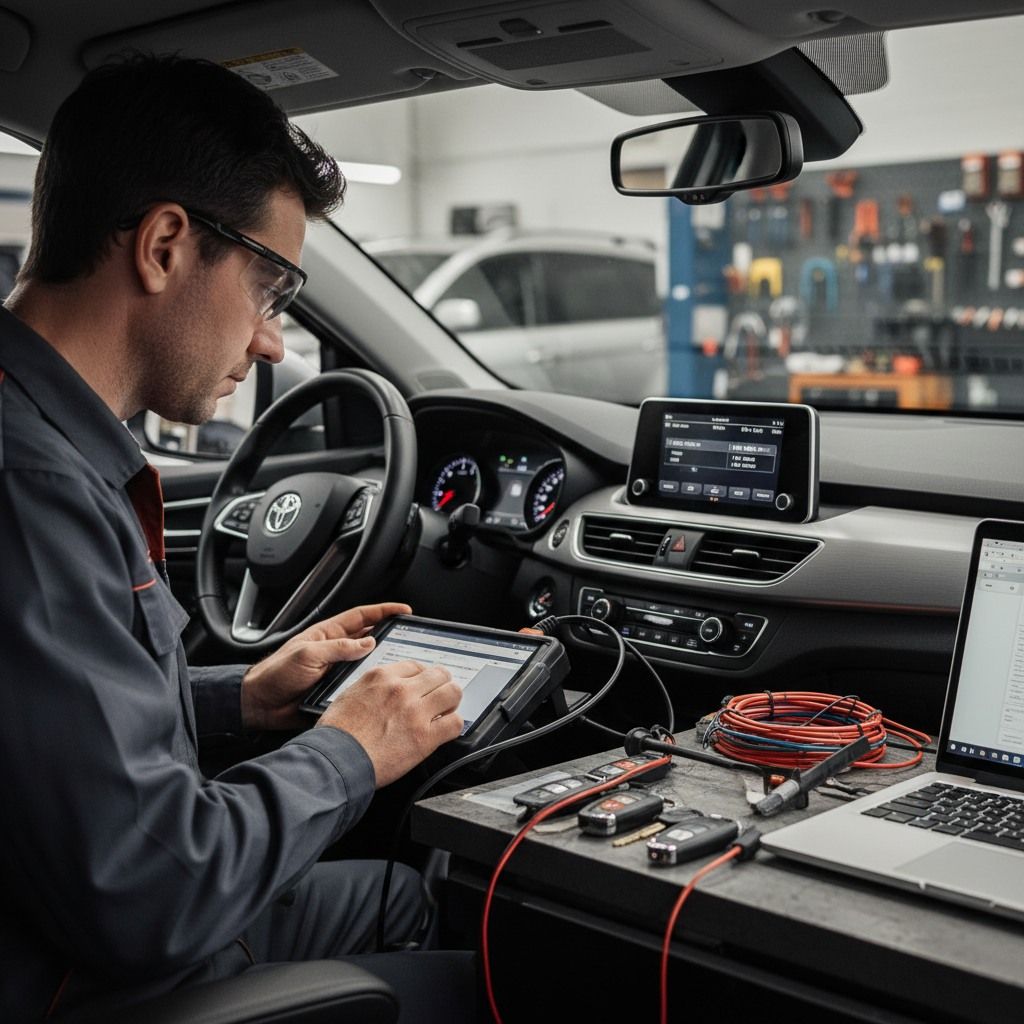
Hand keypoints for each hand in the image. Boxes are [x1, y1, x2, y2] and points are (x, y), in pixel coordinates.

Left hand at [240, 602, 411, 730]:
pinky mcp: (337, 691)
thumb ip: (338, 647)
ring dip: (383, 665)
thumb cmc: (275, 675)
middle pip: (370, 639)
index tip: (404, 610)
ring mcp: (337, 671)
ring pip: (368, 664)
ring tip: (402, 666)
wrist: (259, 705)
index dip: (384, 611)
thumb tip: (368, 642)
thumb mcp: (307, 655)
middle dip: (390, 636)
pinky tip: (382, 690)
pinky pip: (360, 686)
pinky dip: (372, 687)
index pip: (361, 617)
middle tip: (410, 639)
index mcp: (327, 635)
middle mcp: (335, 651)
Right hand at [318, 659, 463, 787]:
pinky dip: (453, 725)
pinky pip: (455, 723)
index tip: (424, 686)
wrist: (334, 760)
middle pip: (439, 675)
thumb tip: (384, 691)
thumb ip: (372, 688)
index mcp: (382, 677)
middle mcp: (401, 689)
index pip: (416, 666)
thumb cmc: (336, 734)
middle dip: (441, 685)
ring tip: (445, 711)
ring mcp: (415, 712)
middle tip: (439, 697)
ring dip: (451, 702)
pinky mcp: (425, 737)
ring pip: (452, 693)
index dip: (423, 677)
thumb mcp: (349, 695)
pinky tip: (444, 730)